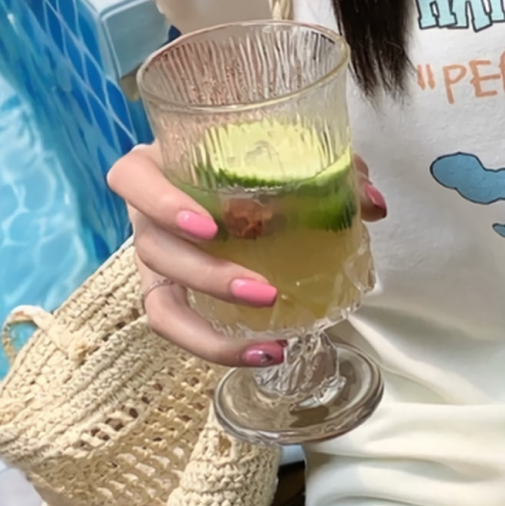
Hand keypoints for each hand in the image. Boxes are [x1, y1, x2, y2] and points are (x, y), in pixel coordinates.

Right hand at [107, 143, 386, 366]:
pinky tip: (265, 353)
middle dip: (208, 276)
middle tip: (265, 291)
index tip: (210, 225)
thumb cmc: (246, 156)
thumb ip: (329, 170)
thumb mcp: (283, 153)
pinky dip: (216, 345)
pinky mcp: (169, 291)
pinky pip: (178, 325)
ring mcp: (152, 257)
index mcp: (158, 167)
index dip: (161, 204)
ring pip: (159, 300)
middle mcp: (143, 215)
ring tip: (270, 340)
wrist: (229, 170)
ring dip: (209, 327)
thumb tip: (373, 205)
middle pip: (152, 251)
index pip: (130, 179)